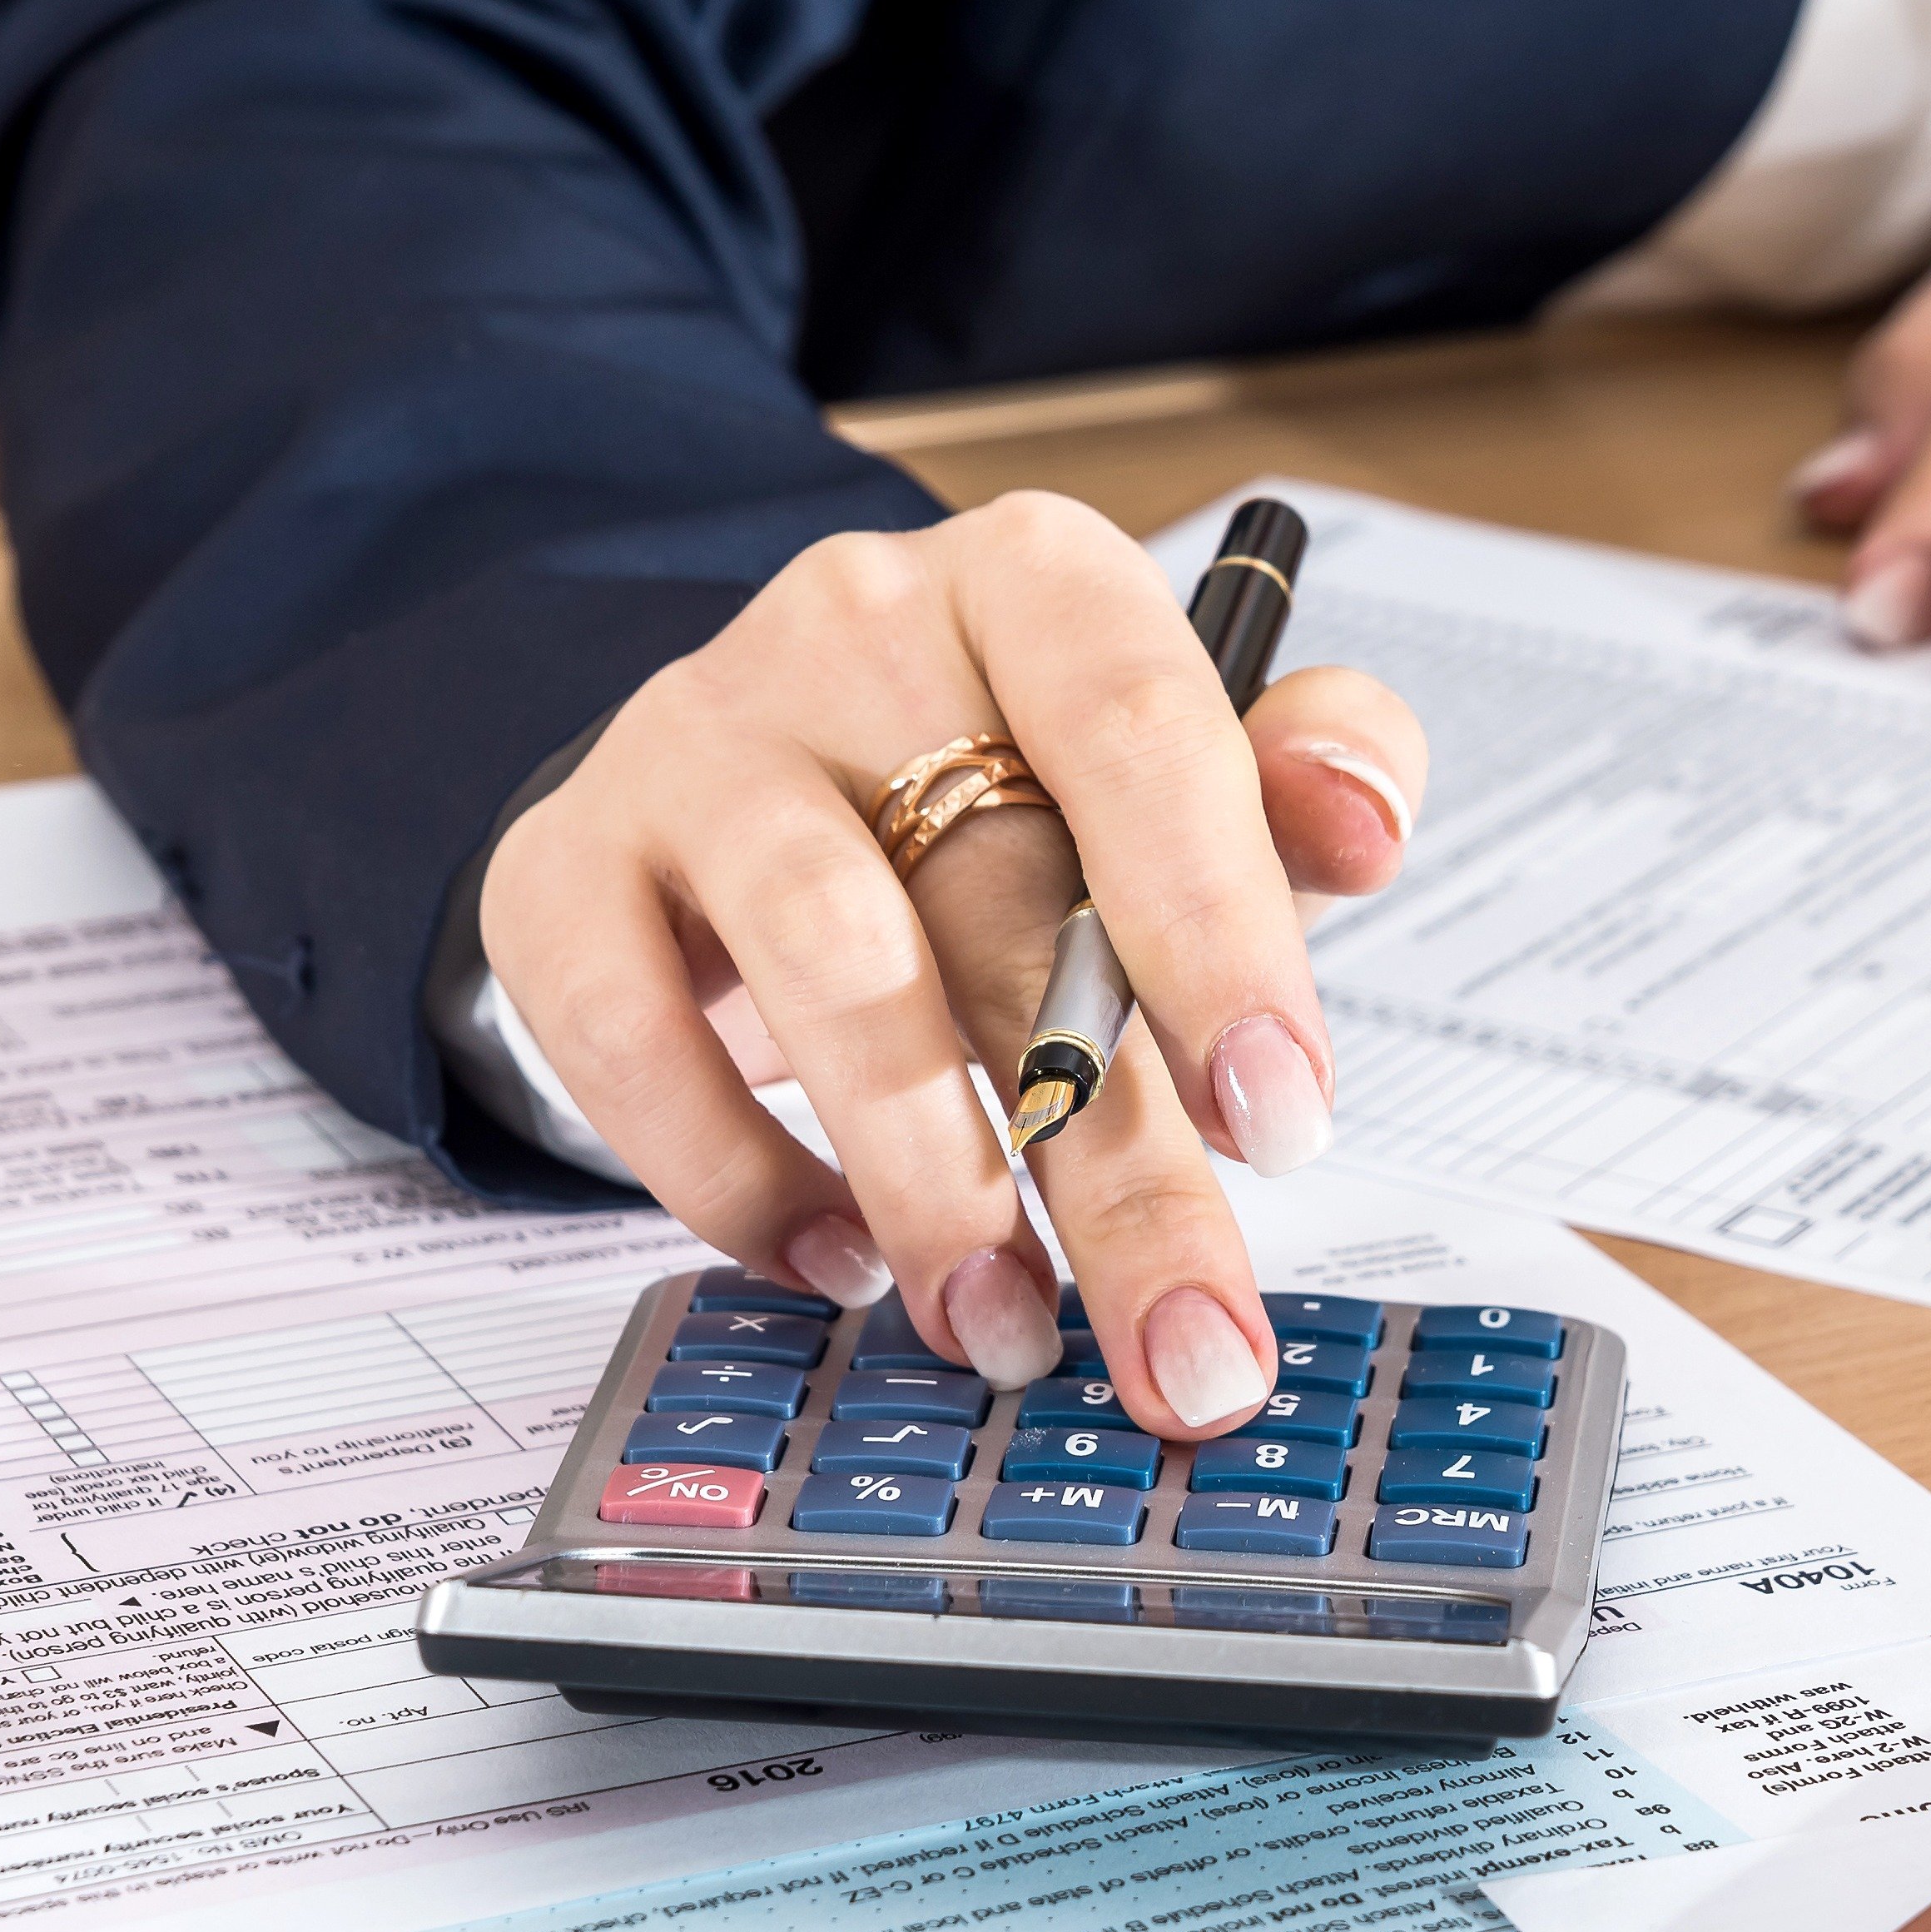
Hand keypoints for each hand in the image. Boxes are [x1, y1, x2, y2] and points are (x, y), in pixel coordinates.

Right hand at [480, 493, 1424, 1433]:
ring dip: (929, 1177)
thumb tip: (1365, 817)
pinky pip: (634, 1036)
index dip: (1218, 930)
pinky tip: (840, 1258)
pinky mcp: (565, 867)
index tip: (1282, 1122)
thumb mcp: (1177, 782)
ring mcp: (695, 740)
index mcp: (1036, 583)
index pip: (1144, 729)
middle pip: (1009, 902)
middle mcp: (855, 628)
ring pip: (827, 958)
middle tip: (1187, 1347)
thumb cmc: (1007, 800)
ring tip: (1001, 1329)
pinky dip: (740, 1176)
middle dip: (1113, 1163)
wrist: (760, 787)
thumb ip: (1297, 785)